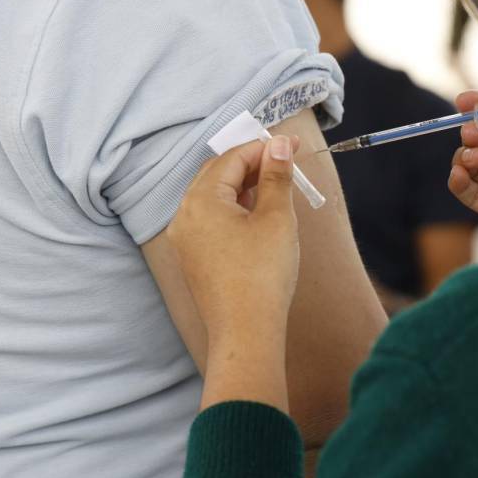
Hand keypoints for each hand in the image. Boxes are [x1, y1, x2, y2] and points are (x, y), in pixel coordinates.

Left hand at [168, 136, 300, 340]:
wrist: (246, 332)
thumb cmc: (262, 274)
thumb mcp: (276, 218)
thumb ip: (276, 176)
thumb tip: (280, 145)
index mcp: (201, 200)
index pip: (232, 158)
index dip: (264, 148)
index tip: (293, 146)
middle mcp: (184, 216)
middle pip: (217, 174)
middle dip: (252, 164)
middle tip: (286, 162)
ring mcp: (186, 239)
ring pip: (213, 197)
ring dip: (243, 186)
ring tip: (276, 187)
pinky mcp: (193, 258)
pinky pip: (211, 220)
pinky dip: (234, 208)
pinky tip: (257, 215)